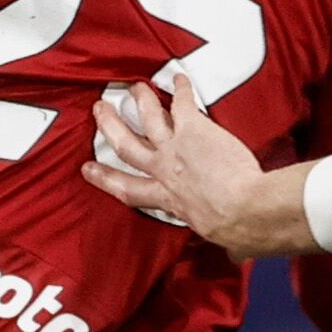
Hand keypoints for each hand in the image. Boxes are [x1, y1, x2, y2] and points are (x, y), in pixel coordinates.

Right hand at [86, 80, 271, 251]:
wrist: (242, 210)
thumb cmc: (233, 229)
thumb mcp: (216, 237)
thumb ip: (220, 240)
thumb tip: (235, 253)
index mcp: (166, 200)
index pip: (128, 189)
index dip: (105, 179)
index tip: (89, 169)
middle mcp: (164, 171)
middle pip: (126, 146)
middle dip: (110, 127)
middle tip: (100, 111)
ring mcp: (175, 148)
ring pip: (148, 118)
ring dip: (140, 101)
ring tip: (134, 88)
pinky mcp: (193, 129)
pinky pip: (182, 103)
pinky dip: (181, 89)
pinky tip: (179, 77)